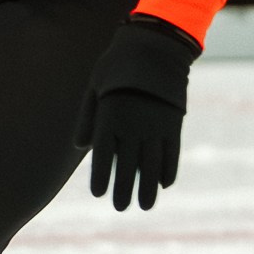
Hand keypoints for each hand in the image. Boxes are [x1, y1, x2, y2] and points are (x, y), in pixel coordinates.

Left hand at [75, 15, 198, 210]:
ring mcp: (155, 125)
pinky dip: (169, 170)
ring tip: (145, 205)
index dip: (101, 176)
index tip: (99, 193)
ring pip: (152, 165)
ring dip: (148, 187)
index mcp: (110, 115)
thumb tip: (79, 146)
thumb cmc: (118, 64)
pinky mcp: (173, 122)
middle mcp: (133, 124)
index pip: (103, 155)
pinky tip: (164, 184)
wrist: (155, 46)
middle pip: (128, 166)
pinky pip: (172, 152)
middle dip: (124, 189)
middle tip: (121, 207)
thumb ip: (88, 117)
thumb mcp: (96, 85)